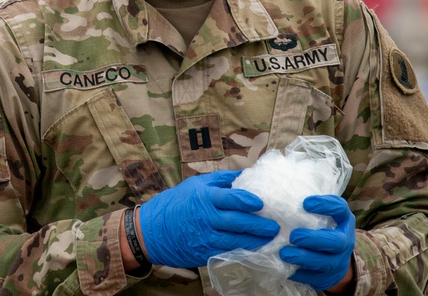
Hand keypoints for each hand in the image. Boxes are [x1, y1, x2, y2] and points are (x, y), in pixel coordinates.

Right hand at [138, 170, 279, 268]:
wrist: (151, 230)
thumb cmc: (175, 203)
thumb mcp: (194, 184)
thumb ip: (219, 181)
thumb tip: (244, 174)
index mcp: (203, 198)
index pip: (229, 198)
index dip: (247, 200)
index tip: (262, 202)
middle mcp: (205, 218)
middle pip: (236, 222)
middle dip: (258, 225)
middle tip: (275, 225)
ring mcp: (205, 237)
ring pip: (235, 240)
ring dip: (255, 240)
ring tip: (271, 239)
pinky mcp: (204, 252)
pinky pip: (228, 252)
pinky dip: (243, 251)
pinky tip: (255, 249)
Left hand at [279, 194, 355, 291]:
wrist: (334, 258)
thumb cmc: (319, 228)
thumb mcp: (319, 214)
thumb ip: (306, 205)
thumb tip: (276, 188)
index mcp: (343, 220)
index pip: (340, 209)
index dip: (326, 205)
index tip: (305, 202)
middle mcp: (345, 240)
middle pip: (336, 242)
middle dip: (314, 239)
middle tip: (293, 235)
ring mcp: (338, 261)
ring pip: (326, 262)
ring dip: (304, 258)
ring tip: (284, 253)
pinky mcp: (328, 277)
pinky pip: (316, 278)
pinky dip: (301, 274)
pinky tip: (286, 268)